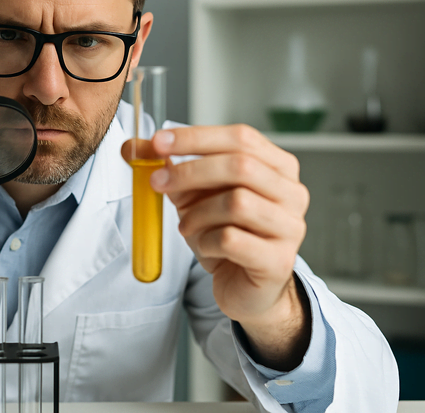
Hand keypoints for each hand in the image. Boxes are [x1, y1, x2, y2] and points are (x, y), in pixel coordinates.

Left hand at [126, 124, 310, 368]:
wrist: (246, 287)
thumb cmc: (225, 234)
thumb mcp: (193, 195)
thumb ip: (169, 167)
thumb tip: (133, 146)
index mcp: (278, 167)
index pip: (241, 137)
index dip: (196, 137)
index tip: (158, 142)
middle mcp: (292, 193)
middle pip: (241, 166)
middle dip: (191, 172)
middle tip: (157, 182)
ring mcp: (290, 227)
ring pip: (237, 203)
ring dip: (197, 213)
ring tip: (186, 226)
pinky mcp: (279, 260)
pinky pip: (233, 240)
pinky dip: (207, 241)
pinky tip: (205, 246)